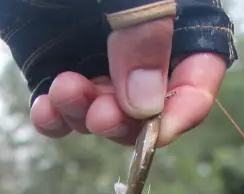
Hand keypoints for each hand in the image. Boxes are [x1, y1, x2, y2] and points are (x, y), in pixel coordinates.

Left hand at [30, 18, 225, 147]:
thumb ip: (142, 32)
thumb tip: (147, 106)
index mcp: (174, 11)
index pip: (198, 71)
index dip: (184, 106)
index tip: (158, 131)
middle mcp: (139, 37)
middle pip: (150, 104)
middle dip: (125, 119)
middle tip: (100, 115)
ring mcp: (95, 50)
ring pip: (105, 110)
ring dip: (87, 116)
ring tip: (65, 93)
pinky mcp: (52, 58)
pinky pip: (61, 106)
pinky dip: (54, 117)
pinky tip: (45, 109)